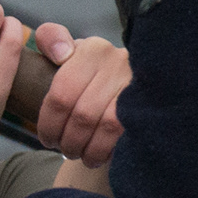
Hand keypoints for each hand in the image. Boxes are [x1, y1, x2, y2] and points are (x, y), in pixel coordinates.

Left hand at [31, 21, 129, 167]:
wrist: (133, 79)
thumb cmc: (90, 71)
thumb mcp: (70, 50)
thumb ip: (53, 40)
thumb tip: (60, 53)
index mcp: (92, 50)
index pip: (60, 95)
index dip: (49, 123)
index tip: (46, 138)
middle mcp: (118, 62)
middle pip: (82, 115)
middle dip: (68, 140)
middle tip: (63, 149)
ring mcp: (137, 84)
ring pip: (105, 126)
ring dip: (88, 148)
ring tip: (79, 155)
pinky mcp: (151, 105)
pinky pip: (126, 134)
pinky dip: (108, 149)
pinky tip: (99, 157)